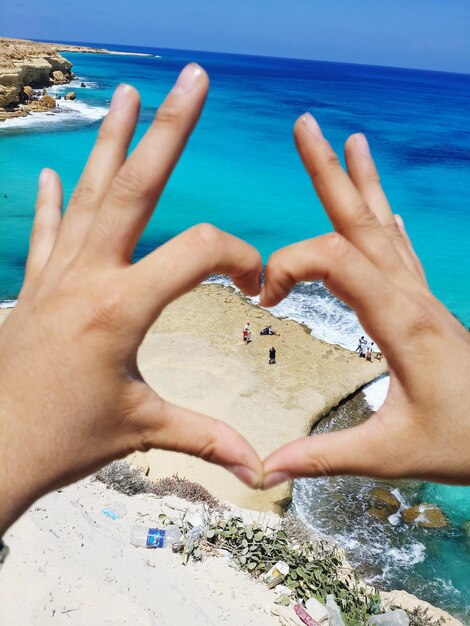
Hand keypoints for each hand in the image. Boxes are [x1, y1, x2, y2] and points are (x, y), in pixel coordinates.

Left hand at [0, 64, 262, 534]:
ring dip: (111, 143)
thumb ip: (207, 438)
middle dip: (169, 130)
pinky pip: (47, 233)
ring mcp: (56, 277)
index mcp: (121, 308)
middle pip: (137, 188)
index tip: (258, 286)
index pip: (199, 253)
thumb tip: (259, 468)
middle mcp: (87, 277)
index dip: (240, 260)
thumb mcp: (143, 430)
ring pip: (89, 195)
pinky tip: (52, 170)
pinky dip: (53, 202)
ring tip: (125, 95)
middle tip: (191, 81)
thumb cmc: (65, 441)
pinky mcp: (35, 289)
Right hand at [261, 114, 469, 487]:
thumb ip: (323, 458)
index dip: (289, 264)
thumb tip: (264, 469)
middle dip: (328, 170)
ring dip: (361, 183)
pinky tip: (388, 207)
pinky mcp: (428, 308)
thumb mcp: (391, 455)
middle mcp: (411, 295)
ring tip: (351, 140)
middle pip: (361, 219)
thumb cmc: (466, 443)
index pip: (334, 258)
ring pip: (384, 226)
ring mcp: (423, 297)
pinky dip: (388, 222)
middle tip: (306, 124)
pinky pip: (404, 252)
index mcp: (398, 319)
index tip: (264, 298)